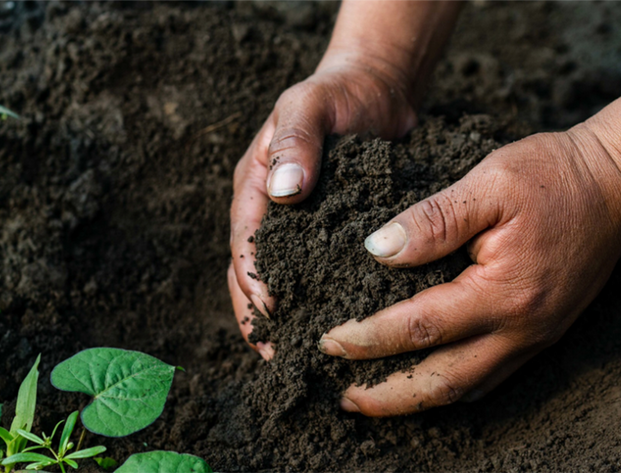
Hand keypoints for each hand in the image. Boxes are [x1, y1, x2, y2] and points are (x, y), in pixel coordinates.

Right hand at [229, 52, 418, 358]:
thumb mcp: (311, 104)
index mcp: (256, 188)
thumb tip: (284, 190)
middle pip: (253, 276)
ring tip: (306, 358)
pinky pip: (317, 273)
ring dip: (288, 318)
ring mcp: (299, 227)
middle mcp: (271, 214)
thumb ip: (296, 141)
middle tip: (281, 358)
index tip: (272, 318)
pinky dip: (320, 301)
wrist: (376, 89)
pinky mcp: (329, 233)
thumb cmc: (338, 93)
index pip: (244, 247)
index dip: (253, 286)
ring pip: (284, 281)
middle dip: (262, 319)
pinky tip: (340, 326)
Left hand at [317, 125, 620, 415]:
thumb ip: (432, 220)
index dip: (368, 339)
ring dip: (417, 399)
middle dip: (388, 395)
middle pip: (443, 381)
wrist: (618, 183)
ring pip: (469, 388)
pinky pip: (493, 377)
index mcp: (503, 292)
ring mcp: (537, 337)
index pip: (419, 327)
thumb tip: (377, 251)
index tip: (328, 341)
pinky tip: (427, 383)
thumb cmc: (552, 175)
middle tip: (343, 397)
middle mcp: (522, 328)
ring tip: (373, 399)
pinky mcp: (543, 333)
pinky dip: (453, 388)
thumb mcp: (489, 182)